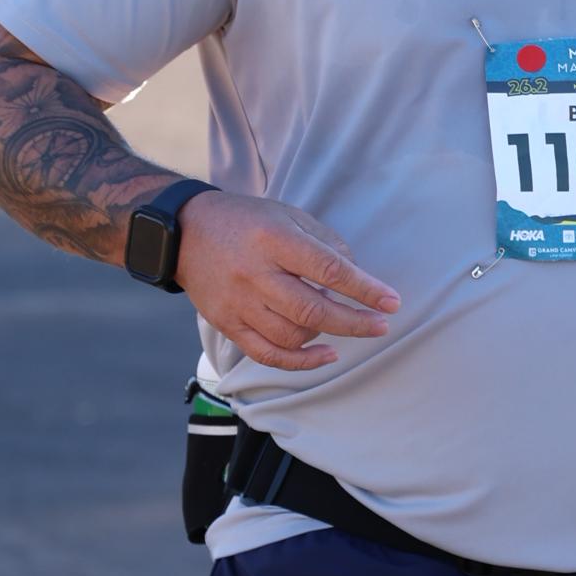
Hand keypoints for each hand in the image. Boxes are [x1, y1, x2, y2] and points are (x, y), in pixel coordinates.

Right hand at [176, 190, 399, 371]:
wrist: (184, 233)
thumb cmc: (245, 221)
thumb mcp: (287, 215)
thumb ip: (324, 242)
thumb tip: (358, 275)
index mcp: (273, 239)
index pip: (328, 269)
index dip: (364, 289)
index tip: (391, 302)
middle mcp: (254, 273)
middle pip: (312, 310)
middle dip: (354, 322)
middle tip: (381, 326)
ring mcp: (238, 303)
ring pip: (292, 335)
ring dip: (327, 336)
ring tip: (343, 326)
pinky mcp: (227, 324)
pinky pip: (267, 354)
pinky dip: (301, 361)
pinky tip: (325, 355)